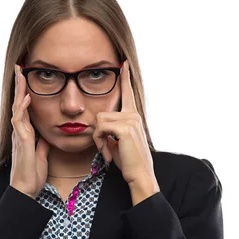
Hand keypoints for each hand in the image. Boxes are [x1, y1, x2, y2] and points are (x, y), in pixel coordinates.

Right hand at [10, 64, 50, 198]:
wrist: (26, 190)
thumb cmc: (32, 175)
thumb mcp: (41, 155)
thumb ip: (42, 144)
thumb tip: (46, 136)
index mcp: (26, 133)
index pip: (25, 108)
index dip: (25, 93)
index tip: (27, 78)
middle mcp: (20, 132)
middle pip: (18, 103)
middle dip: (19, 85)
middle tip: (20, 68)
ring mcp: (19, 136)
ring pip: (17, 108)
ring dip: (19, 91)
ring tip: (21, 75)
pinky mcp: (21, 143)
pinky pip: (20, 122)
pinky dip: (23, 109)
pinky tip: (27, 98)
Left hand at [93, 60, 157, 187]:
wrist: (140, 175)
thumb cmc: (128, 161)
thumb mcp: (117, 141)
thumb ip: (111, 129)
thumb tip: (97, 124)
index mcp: (133, 116)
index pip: (128, 93)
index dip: (125, 78)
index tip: (123, 63)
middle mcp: (133, 115)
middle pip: (101, 113)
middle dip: (98, 134)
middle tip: (105, 150)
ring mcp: (130, 120)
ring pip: (99, 121)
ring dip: (98, 140)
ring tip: (107, 152)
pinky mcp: (124, 128)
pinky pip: (100, 129)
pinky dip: (99, 143)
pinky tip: (108, 154)